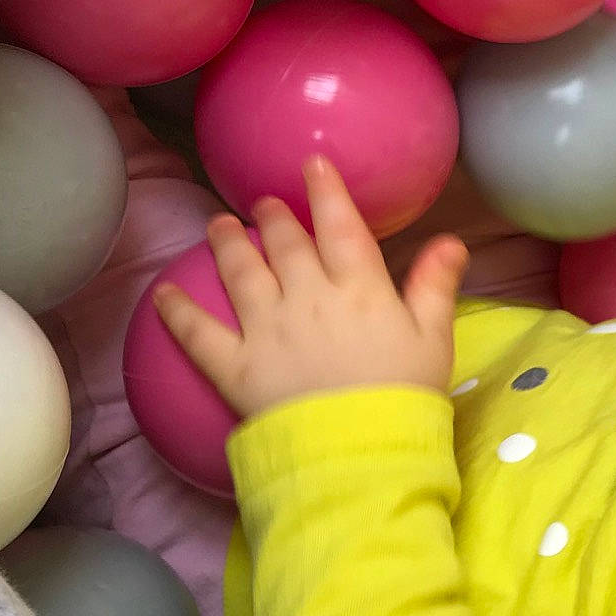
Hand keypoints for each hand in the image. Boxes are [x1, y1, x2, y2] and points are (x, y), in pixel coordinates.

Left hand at [154, 158, 467, 420]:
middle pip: (286, 245)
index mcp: (359, 288)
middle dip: (273, 217)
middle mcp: (306, 296)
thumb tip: (451, 240)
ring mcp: (265, 329)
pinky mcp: (234, 366)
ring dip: (227, 244)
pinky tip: (163, 293)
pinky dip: (178, 311)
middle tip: (262, 203)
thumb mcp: (434, 339)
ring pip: (241, 273)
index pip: (339, 226)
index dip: (325, 192)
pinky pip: (198, 333)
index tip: (311, 163)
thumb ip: (435, 286)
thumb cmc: (405, 396)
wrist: (358, 451)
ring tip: (217, 224)